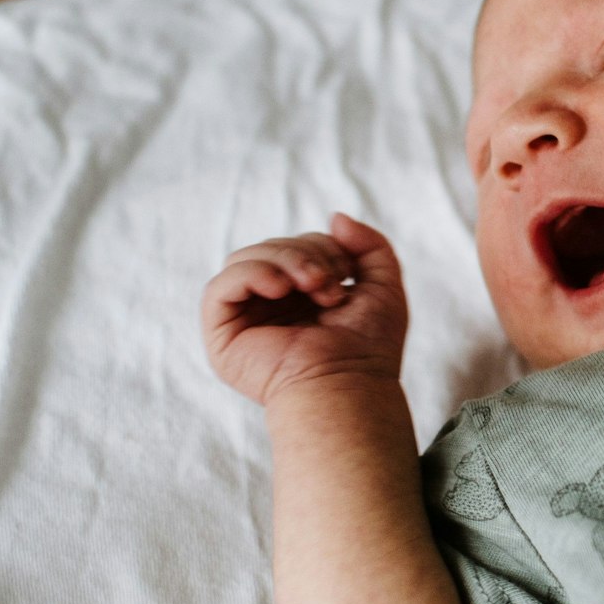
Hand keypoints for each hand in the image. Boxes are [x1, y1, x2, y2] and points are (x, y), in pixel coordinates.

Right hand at [201, 213, 407, 403]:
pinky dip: (251, 274)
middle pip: (271, 247)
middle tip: (330, 286)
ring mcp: (244, 319)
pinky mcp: (223, 335)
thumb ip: (370, 245)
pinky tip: (280, 288)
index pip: (297, 245)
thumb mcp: (383, 285)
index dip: (323, 246)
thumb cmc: (369, 348)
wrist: (351, 387)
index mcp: (300, 296)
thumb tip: (335, 217)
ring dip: (284, 260)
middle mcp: (269, 306)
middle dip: (306, 254)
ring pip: (245, 259)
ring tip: (314, 287)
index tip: (348, 272)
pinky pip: (220, 287)